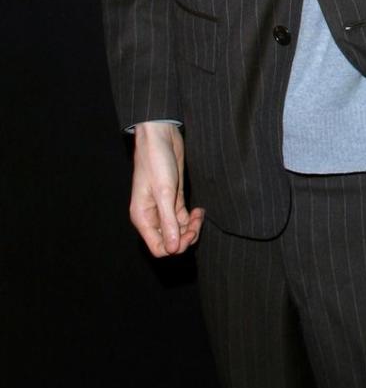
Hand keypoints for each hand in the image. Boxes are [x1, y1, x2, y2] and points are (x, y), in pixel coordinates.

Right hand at [130, 121, 203, 256]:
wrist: (160, 138)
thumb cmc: (156, 163)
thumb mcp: (163, 193)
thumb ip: (168, 221)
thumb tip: (174, 248)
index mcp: (143, 218)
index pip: (158, 247)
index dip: (175, 247)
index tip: (188, 233)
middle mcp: (152, 216)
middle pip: (170, 241)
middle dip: (185, 237)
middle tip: (196, 223)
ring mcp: (163, 208)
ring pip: (178, 230)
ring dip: (191, 228)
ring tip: (199, 215)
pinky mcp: (173, 199)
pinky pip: (183, 218)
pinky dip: (192, 218)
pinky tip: (199, 210)